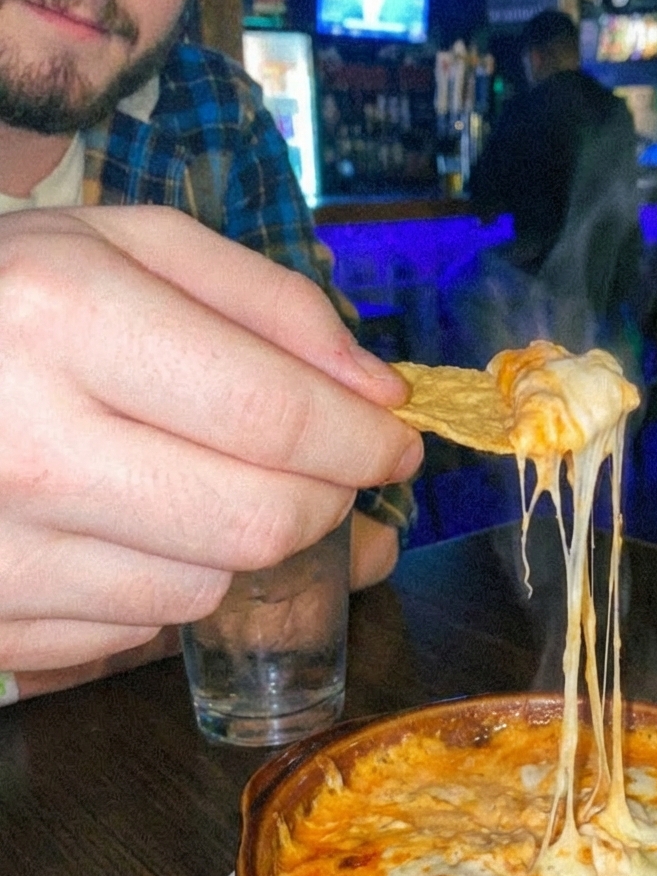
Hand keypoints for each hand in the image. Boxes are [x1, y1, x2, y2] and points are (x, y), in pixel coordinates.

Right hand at [0, 207, 421, 671]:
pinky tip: (143, 524)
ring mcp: (1, 550)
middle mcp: (28, 446)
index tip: (398, 444)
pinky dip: (172, 579)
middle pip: (259, 521)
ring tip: (214, 481)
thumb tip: (379, 393)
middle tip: (333, 471)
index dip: (363, 443)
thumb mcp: (130, 246)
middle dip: (327, 500)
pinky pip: (137, 629)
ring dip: (245, 541)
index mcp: (64, 320)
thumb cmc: (10, 296)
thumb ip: (272, 303)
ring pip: (209, 588)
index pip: (275, 418)